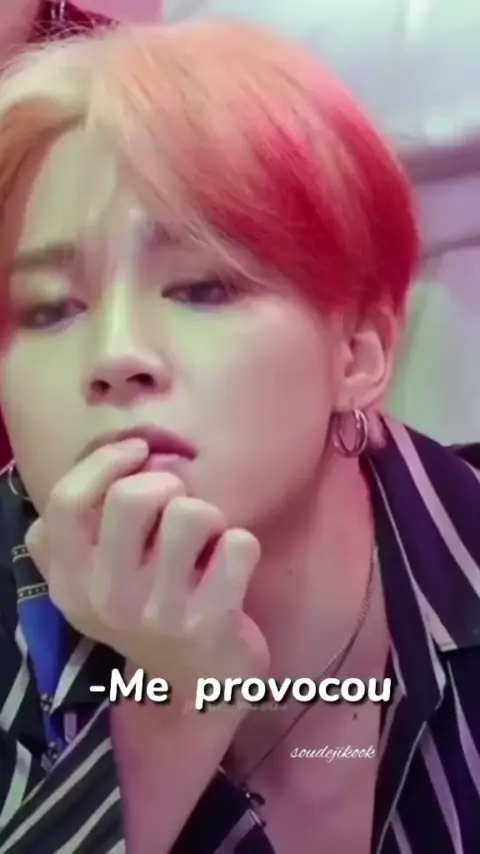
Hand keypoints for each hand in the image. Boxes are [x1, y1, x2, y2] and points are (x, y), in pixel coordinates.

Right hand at [26, 438, 268, 699]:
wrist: (194, 685)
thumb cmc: (147, 609)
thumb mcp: (95, 578)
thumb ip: (82, 526)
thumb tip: (116, 455)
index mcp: (70, 582)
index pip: (66, 502)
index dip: (104, 462)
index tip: (138, 452)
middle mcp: (106, 600)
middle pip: (133, 496)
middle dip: (167, 484)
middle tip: (178, 506)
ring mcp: (158, 614)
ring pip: (192, 513)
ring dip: (209, 516)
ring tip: (206, 544)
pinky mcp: (210, 624)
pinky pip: (239, 543)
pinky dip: (242, 546)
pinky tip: (230, 571)